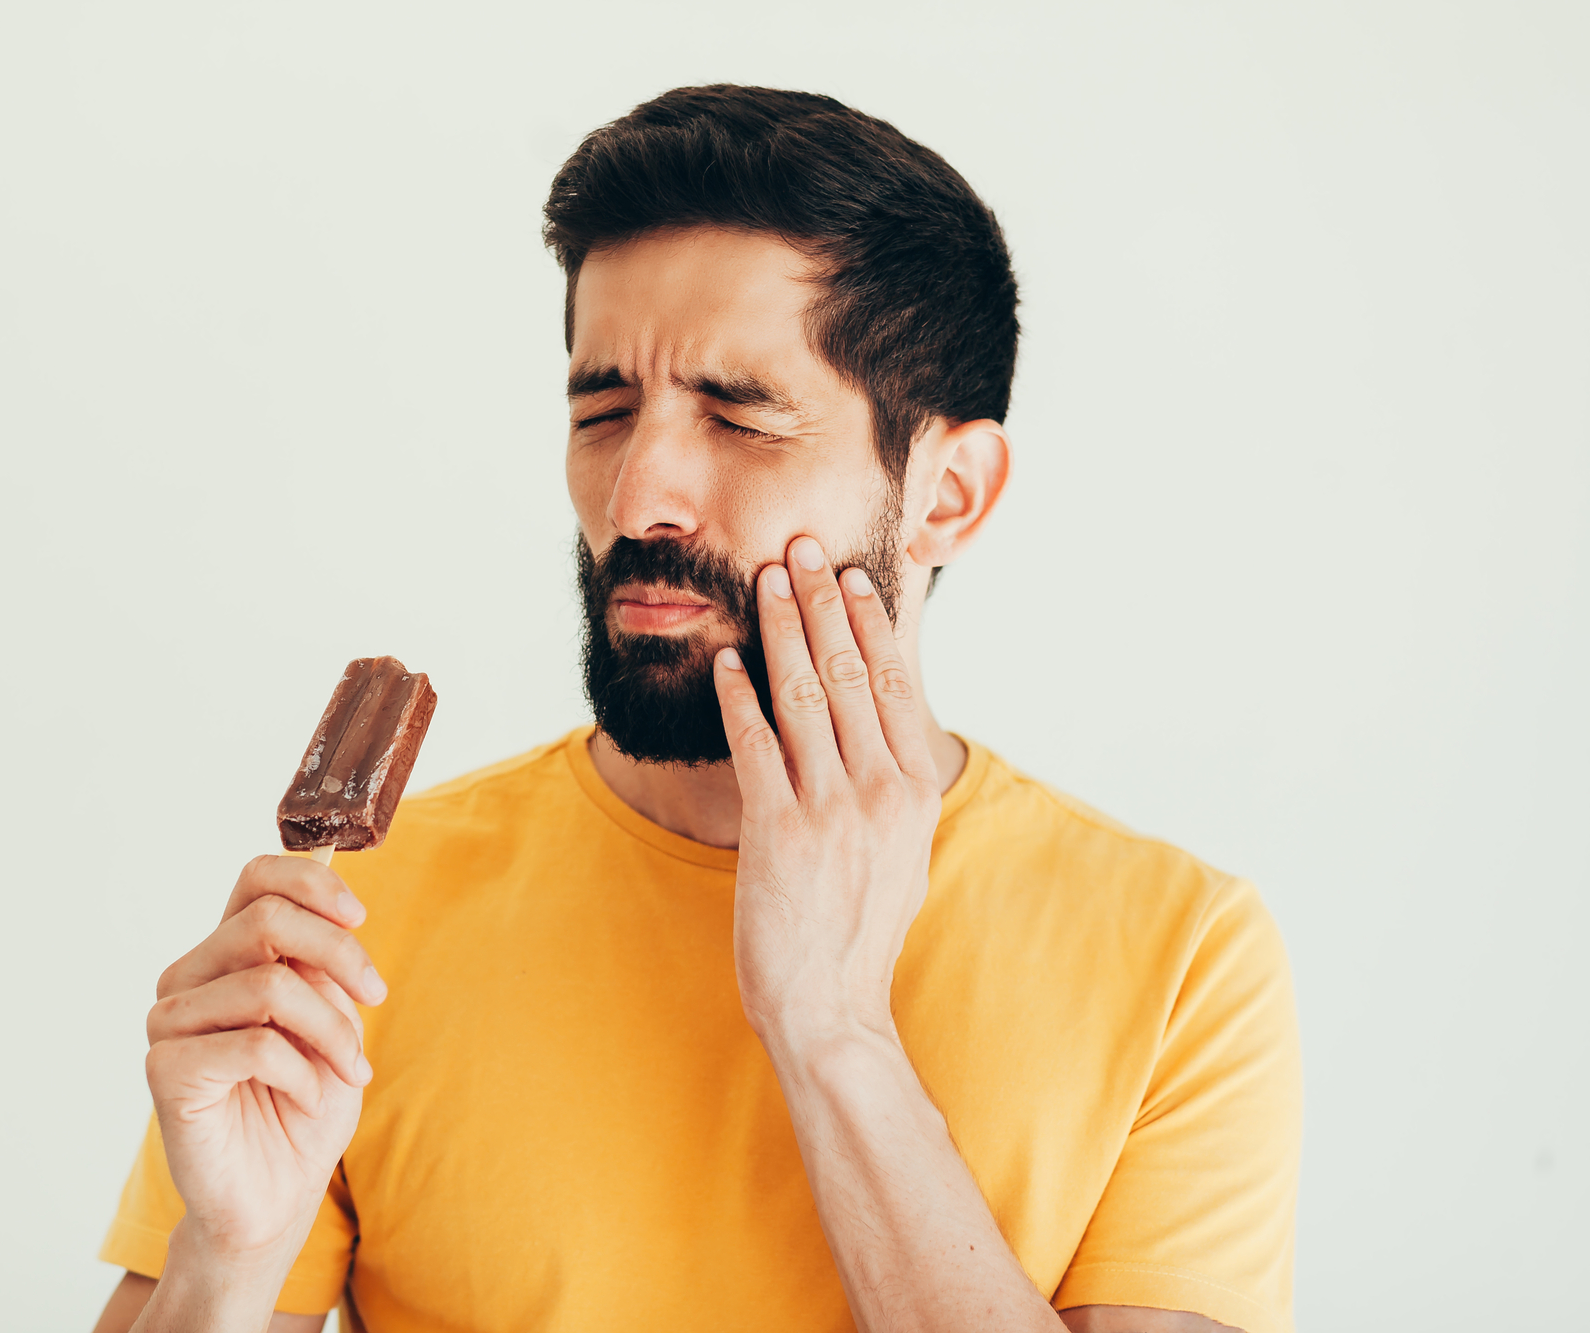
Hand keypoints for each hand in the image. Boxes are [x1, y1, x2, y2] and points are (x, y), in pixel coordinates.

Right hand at [143, 855, 388, 1262]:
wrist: (275, 1199)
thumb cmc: (305, 1107)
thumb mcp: (333, 1023)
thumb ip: (322, 968)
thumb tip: (336, 915)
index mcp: (226, 956)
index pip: (256, 878)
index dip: (312, 882)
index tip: (360, 916)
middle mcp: (188, 978)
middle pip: (267, 920)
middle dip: (340, 955)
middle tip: (376, 999)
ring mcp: (169, 1022)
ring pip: (269, 987)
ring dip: (331, 1031)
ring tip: (349, 1071)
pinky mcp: (165, 1069)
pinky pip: (255, 1046)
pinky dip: (303, 1074)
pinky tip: (308, 1099)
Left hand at [713, 535, 941, 1047]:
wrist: (830, 1007)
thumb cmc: (860, 931)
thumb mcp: (902, 852)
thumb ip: (896, 788)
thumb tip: (888, 734)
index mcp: (915, 790)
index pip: (892, 683)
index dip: (868, 622)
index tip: (851, 575)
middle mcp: (880, 790)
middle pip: (848, 673)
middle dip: (821, 602)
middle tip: (801, 547)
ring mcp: (829, 808)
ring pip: (804, 696)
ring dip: (782, 629)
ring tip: (765, 580)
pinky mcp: (778, 830)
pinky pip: (757, 745)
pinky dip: (740, 697)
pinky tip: (728, 661)